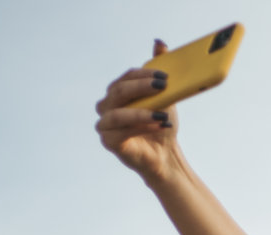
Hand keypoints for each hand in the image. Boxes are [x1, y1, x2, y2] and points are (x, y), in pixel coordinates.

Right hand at [94, 39, 180, 183]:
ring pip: (118, 114)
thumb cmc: (161, 124)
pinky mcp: (108, 141)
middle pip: (118, 92)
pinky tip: (158, 126)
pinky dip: (141, 128)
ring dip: (141, 112)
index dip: (144, 75)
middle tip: (163, 87)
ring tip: (162, 115)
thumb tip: (159, 43)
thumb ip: (158, 72)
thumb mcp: (164, 97)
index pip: (126, 77)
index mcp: (118, 92)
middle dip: (141, 88)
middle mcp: (107, 106)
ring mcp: (105, 124)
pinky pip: (121, 132)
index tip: (165, 76)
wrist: (164, 154)